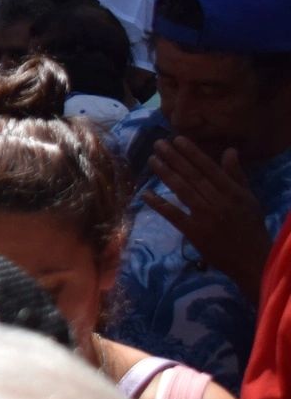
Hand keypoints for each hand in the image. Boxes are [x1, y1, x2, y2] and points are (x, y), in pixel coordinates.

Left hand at [144, 137, 270, 302]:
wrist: (253, 259)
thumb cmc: (250, 225)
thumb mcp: (248, 198)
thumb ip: (237, 174)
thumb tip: (229, 150)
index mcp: (232, 191)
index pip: (209, 167)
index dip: (192, 153)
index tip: (177, 139)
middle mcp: (218, 201)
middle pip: (192, 175)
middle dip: (174, 158)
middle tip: (158, 144)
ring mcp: (205, 216)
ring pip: (182, 190)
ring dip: (165, 174)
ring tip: (152, 160)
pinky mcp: (194, 232)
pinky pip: (173, 215)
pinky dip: (159, 204)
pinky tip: (145, 194)